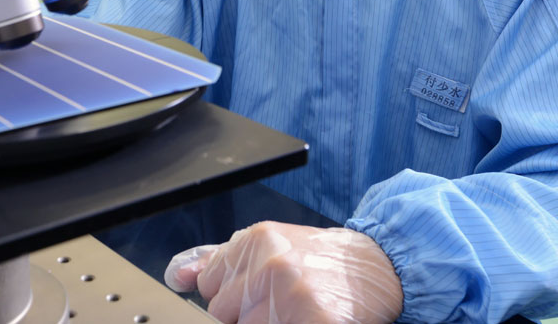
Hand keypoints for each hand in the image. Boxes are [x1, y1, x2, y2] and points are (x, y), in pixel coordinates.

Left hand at [165, 222, 402, 323]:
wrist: (381, 265)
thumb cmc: (321, 261)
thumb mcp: (268, 247)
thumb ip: (220, 261)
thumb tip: (176, 277)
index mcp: (255, 241)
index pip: (210, 290)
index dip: (233, 301)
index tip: (259, 296)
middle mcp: (270, 264)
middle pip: (224, 315)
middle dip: (249, 317)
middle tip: (283, 306)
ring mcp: (292, 295)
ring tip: (296, 314)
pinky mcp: (317, 321)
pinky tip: (308, 319)